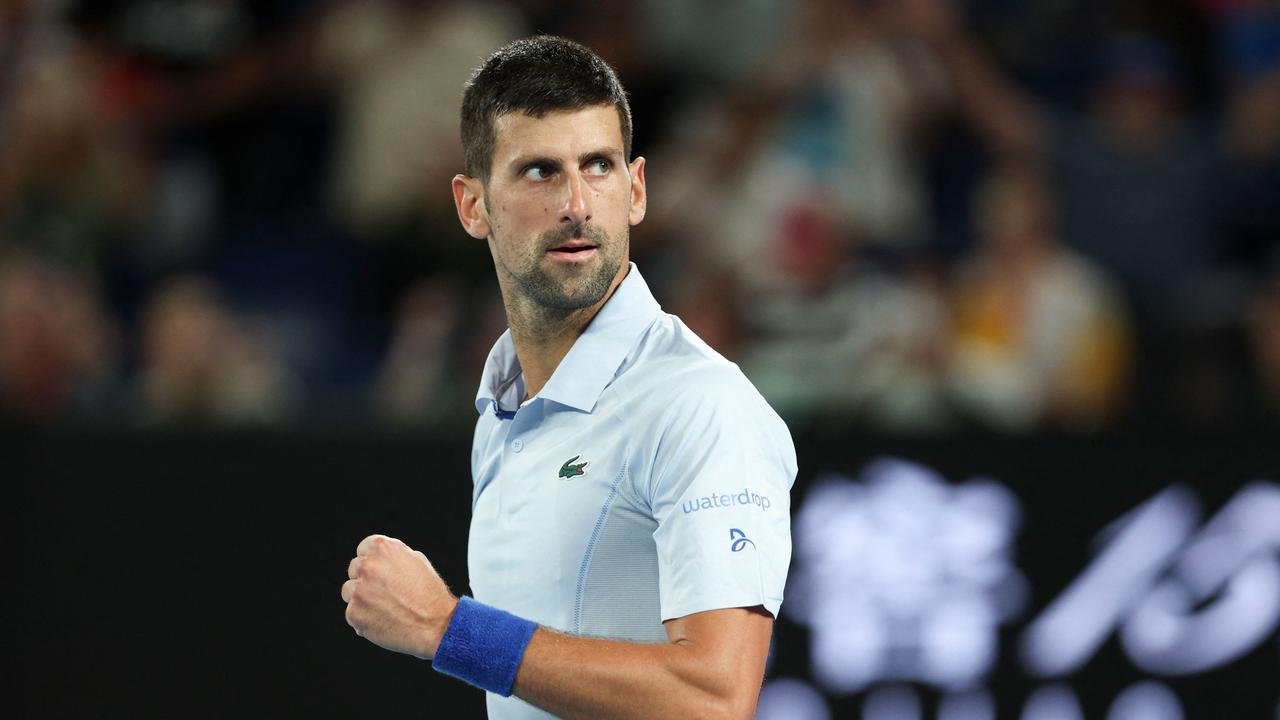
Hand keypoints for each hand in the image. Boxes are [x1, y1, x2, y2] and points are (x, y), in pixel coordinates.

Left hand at [341, 534, 457, 658]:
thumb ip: (394, 556)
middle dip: (366, 580)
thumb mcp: (417, 561)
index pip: (364, 549)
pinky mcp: (354, 613)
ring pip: (349, 592)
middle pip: (354, 569)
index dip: (373, 561)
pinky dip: (364, 618)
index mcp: (383, 548)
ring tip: (385, 608)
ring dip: (362, 599)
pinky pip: (353, 614)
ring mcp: (358, 591)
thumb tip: (380, 559)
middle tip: (385, 593)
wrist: (436, 625)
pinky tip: (384, 620)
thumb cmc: (430, 595)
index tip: (379, 572)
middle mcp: (367, 566)